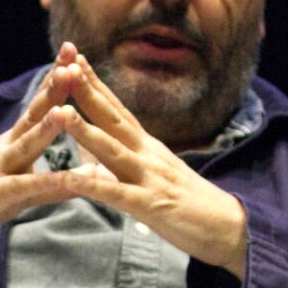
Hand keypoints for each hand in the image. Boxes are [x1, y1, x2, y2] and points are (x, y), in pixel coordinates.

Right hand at [0, 55, 92, 280]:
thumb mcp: (21, 190)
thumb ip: (53, 183)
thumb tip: (88, 175)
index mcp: (14, 142)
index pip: (39, 106)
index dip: (57, 82)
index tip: (76, 55)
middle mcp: (6, 148)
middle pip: (33, 114)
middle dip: (54, 89)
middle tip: (73, 63)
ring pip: (25, 145)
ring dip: (46, 128)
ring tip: (67, 110)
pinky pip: (24, 187)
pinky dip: (46, 182)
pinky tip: (67, 179)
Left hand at [42, 43, 250, 275]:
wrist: (227, 227)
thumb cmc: (188, 203)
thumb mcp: (153, 175)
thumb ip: (123, 164)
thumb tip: (91, 156)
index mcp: (147, 147)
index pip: (118, 109)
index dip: (96, 85)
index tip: (73, 60)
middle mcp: (148, 155)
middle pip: (114, 118)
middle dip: (87, 92)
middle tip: (63, 66)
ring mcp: (150, 178)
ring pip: (113, 150)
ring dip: (86, 130)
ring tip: (60, 113)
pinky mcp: (151, 205)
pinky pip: (117, 194)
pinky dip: (93, 185)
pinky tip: (69, 178)